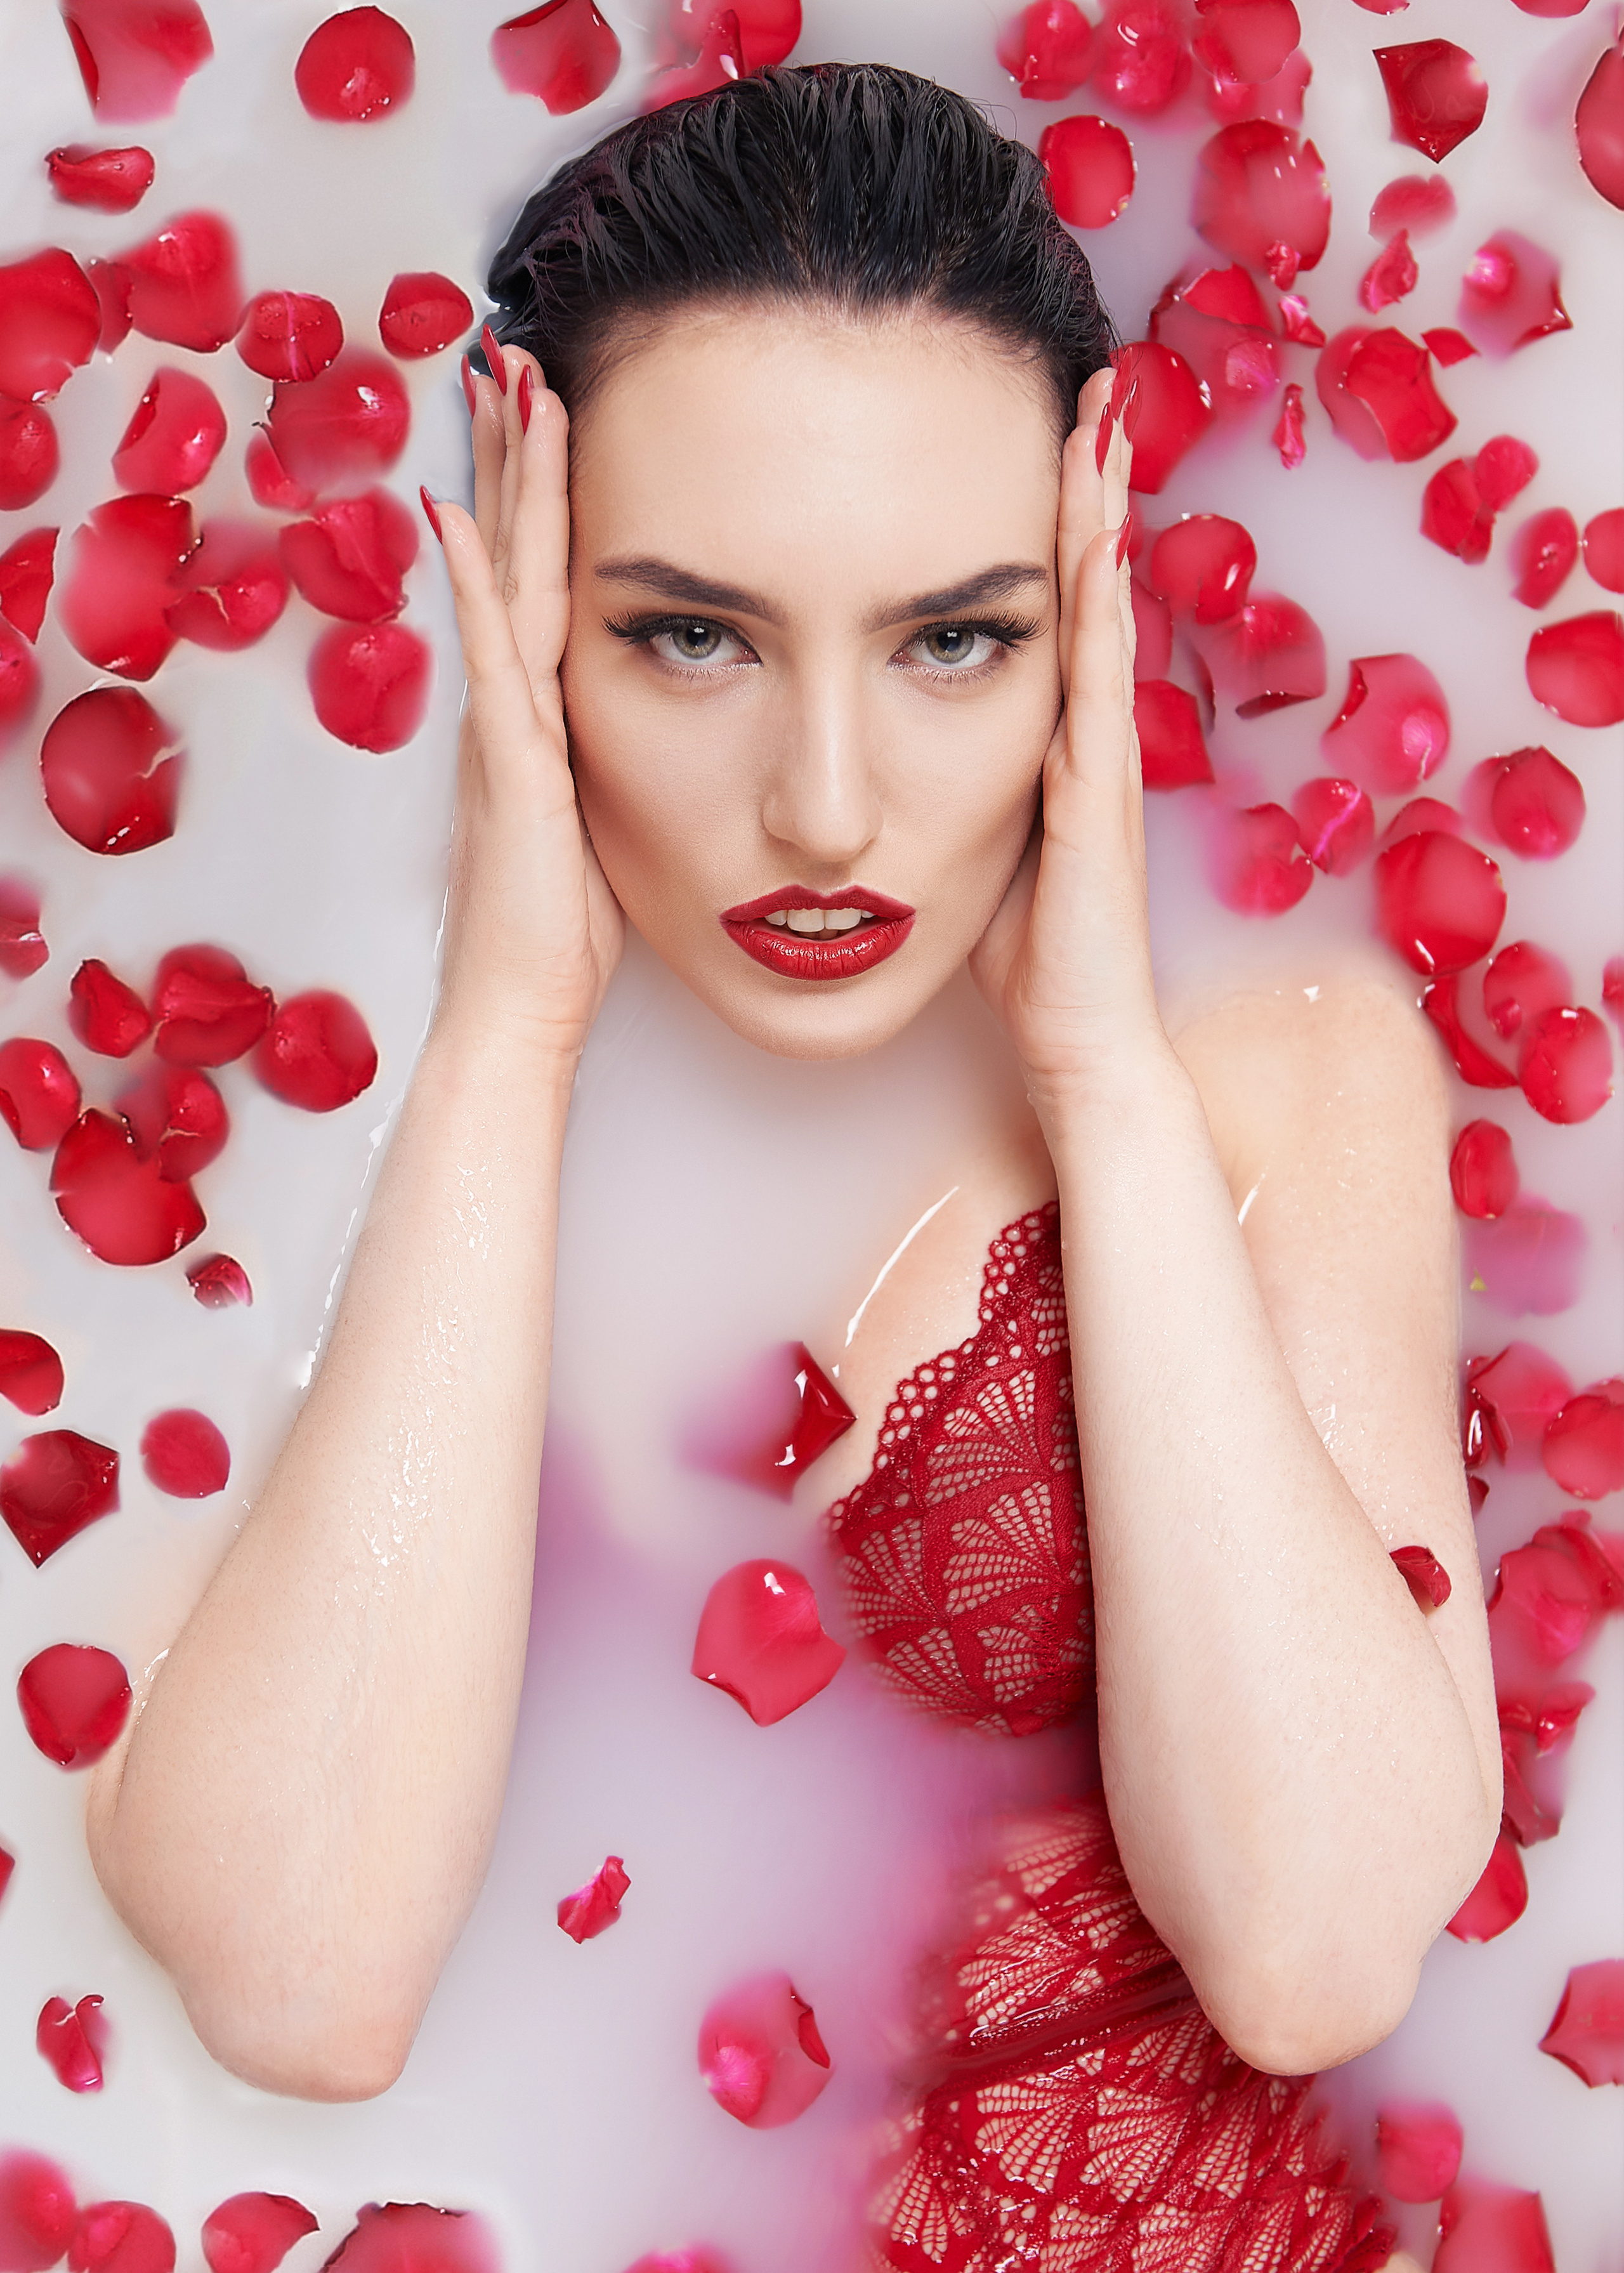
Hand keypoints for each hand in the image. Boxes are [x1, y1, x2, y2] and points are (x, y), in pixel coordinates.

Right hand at [427, 342, 623, 1066]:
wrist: (522, 1009)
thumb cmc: (567, 937)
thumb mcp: (611, 828)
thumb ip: (622, 767)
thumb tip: (674, 730)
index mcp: (546, 717)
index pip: (546, 580)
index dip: (542, 496)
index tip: (551, 410)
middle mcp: (515, 706)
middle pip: (515, 552)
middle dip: (512, 453)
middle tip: (512, 353)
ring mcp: (505, 728)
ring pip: (505, 578)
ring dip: (504, 481)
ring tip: (501, 384)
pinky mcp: (509, 764)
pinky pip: (490, 655)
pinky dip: (475, 583)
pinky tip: (456, 515)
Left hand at [969, 367, 1165, 1109]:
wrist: (1073, 1038)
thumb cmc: (1018, 955)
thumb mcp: (964, 847)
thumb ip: (942, 789)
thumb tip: (880, 752)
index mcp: (1047, 737)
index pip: (1046, 605)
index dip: (1046, 519)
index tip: (1034, 429)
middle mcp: (1083, 728)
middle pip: (1086, 579)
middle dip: (1088, 481)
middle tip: (1086, 380)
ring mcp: (1100, 753)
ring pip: (1102, 607)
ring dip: (1103, 510)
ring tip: (1101, 415)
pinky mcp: (1098, 791)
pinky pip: (1099, 676)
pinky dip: (1100, 601)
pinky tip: (1098, 532)